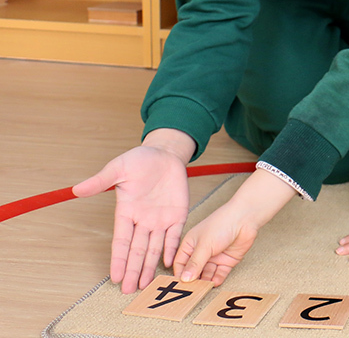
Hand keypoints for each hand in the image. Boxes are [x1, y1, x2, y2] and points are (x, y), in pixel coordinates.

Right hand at [72, 129, 194, 293]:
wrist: (166, 152)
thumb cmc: (141, 159)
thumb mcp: (119, 168)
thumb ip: (101, 180)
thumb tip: (77, 189)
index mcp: (127, 211)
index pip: (122, 240)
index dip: (119, 259)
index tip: (115, 277)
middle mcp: (143, 220)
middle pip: (137, 249)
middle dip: (133, 270)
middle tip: (129, 290)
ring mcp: (161, 218)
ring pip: (154, 247)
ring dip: (150, 265)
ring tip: (145, 285)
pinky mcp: (178, 213)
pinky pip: (174, 234)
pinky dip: (171, 248)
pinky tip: (168, 263)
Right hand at [173, 168, 295, 286]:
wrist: (245, 219)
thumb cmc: (221, 224)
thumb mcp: (204, 244)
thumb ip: (195, 263)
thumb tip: (184, 279)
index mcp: (191, 243)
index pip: (181, 262)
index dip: (180, 273)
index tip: (179, 285)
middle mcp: (202, 251)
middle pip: (193, 270)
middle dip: (193, 280)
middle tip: (191, 291)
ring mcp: (214, 256)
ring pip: (206, 274)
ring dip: (205, 281)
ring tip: (203, 289)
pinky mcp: (227, 261)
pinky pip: (219, 274)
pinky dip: (216, 279)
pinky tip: (214, 283)